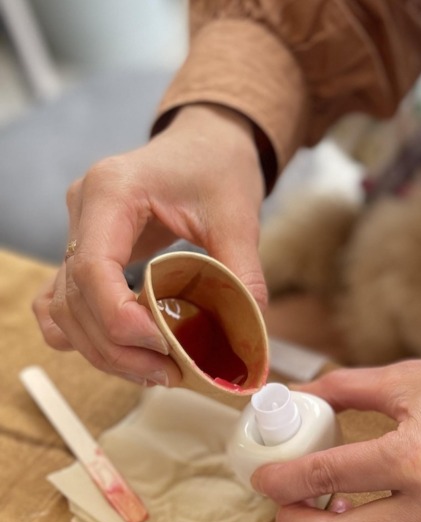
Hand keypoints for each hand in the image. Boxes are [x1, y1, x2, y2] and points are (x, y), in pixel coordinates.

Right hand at [33, 104, 266, 386]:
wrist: (206, 145)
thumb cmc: (217, 168)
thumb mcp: (238, 216)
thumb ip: (244, 273)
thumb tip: (253, 334)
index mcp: (112, 192)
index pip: (91, 267)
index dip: (119, 318)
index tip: (160, 346)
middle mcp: (82, 212)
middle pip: (74, 299)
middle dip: (117, 347)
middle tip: (168, 373)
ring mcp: (78, 234)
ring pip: (65, 310)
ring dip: (104, 351)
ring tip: (158, 372)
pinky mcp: (86, 255)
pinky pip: (66, 305)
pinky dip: (90, 337)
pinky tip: (130, 354)